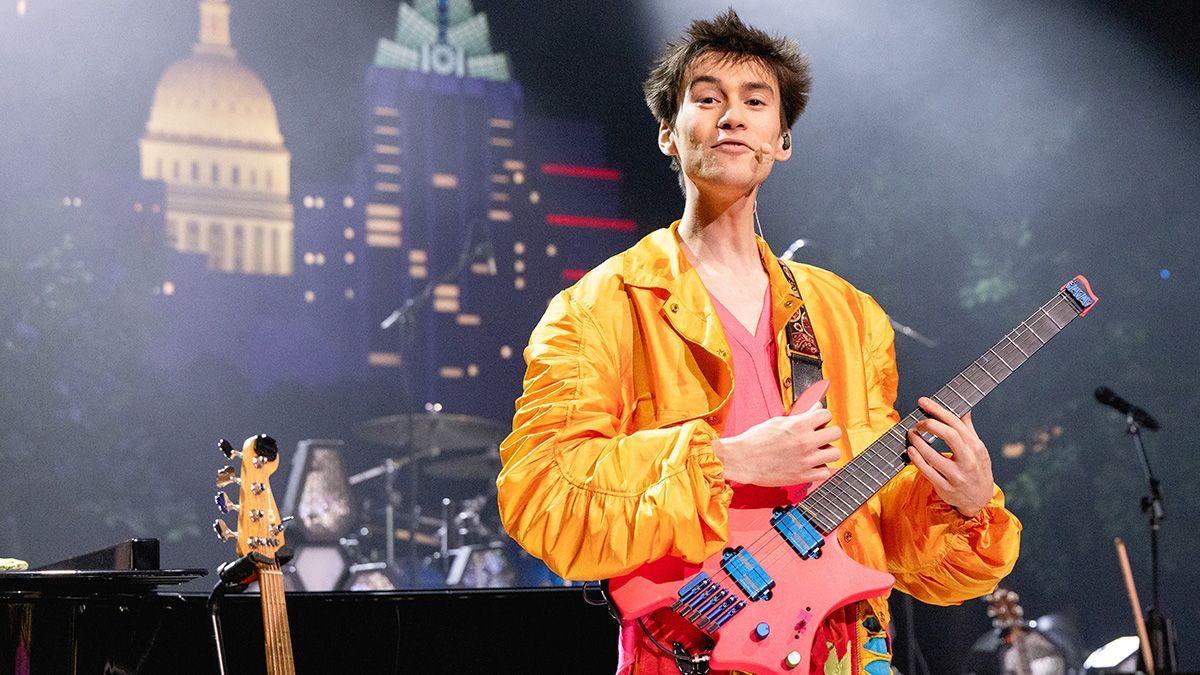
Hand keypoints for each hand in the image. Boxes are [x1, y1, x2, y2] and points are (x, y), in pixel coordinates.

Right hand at [713, 403, 841, 486]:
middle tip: (820, 435)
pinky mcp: (803, 476)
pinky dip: (821, 468)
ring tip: (816, 451)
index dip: (822, 417)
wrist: (742, 459)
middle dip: (828, 432)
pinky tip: (812, 464)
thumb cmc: (755, 441)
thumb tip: (814, 409)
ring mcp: (806, 460)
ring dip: (827, 451)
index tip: (818, 421)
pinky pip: (826, 472)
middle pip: (836, 433)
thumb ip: (800, 416)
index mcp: (799, 425)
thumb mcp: (778, 422)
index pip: (826, 415)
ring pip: (834, 453)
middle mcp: (805, 442)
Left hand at [905, 397, 993, 516]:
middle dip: (930, 424)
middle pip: (949, 435)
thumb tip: (964, 410)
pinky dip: (917, 460)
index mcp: (976, 448)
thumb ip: (968, 430)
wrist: (980, 500)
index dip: (938, 410)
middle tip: (918, 422)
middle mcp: (968, 461)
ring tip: (911, 434)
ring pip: (934, 455)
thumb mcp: (979, 450)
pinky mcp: (945, 488)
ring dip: (918, 442)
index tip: (923, 401)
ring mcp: (957, 476)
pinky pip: (928, 472)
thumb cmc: (977, 470)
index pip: (956, 424)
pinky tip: (910, 451)